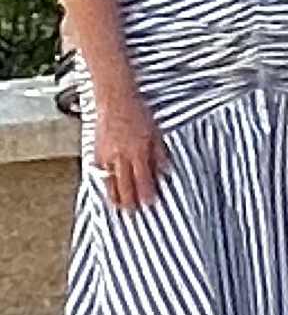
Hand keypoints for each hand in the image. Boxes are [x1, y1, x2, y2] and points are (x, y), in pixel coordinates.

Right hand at [87, 88, 161, 209]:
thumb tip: (165, 171)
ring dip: (114, 196)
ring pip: (109, 182)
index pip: (143, 180)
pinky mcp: (95, 151)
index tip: (150, 205)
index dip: (146, 194)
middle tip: (132, 215)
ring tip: (117, 208)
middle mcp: (121, 156)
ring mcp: (106, 154)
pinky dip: (104, 181)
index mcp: (138, 151)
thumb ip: (159, 153)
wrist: (115, 99)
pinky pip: (100, 171)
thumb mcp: (156, 131)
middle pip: (125, 185)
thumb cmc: (138, 112)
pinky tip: (106, 188)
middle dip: (129, 202)